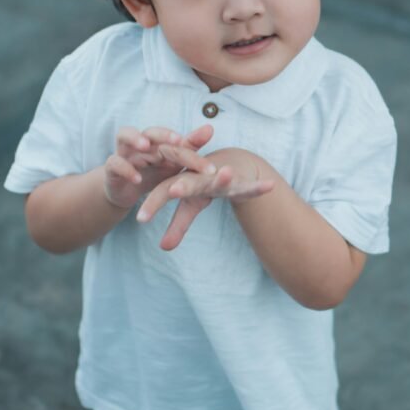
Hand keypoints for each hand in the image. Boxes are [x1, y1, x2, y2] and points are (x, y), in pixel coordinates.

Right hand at [104, 124, 214, 208]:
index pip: (176, 140)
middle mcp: (140, 142)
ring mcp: (124, 152)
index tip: (208, 163)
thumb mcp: (172, 164)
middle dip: (164, 134)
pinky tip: (137, 178)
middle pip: (151, 132)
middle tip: (177, 139)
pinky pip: (115, 162)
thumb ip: (189, 147)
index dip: (192, 148)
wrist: (127, 190)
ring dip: (135, 138)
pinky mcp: (111, 167)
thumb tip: (210, 128)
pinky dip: (125, 168)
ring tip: (146, 146)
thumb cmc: (153, 172)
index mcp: (158, 141)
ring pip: (124, 135)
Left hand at [136, 145, 274, 249]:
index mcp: (183, 181)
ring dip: (223, 177)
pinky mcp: (240, 180)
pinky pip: (248, 185)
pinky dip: (257, 187)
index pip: (163, 191)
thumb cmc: (206, 185)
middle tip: (175, 189)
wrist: (233, 161)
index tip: (140, 219)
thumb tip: (163, 248)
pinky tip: (269, 186)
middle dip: (184, 185)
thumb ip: (178, 225)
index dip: (153, 204)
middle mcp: (200, 176)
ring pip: (220, 178)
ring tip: (227, 174)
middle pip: (190, 181)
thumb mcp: (191, 205)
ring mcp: (221, 177)